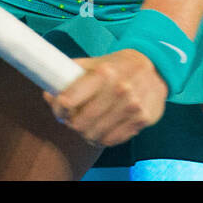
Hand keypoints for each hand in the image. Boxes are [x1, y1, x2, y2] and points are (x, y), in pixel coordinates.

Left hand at [42, 49, 167, 146]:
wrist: (155, 67)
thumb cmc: (118, 66)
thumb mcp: (95, 63)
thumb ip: (70, 77)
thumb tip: (48, 94)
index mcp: (104, 72)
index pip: (68, 100)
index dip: (58, 108)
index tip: (59, 108)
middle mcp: (119, 89)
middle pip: (79, 123)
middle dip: (71, 122)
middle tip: (73, 118)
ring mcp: (132, 106)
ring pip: (94, 135)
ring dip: (86, 132)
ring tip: (88, 123)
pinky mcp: (142, 119)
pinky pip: (112, 140)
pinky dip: (103, 137)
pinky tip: (103, 127)